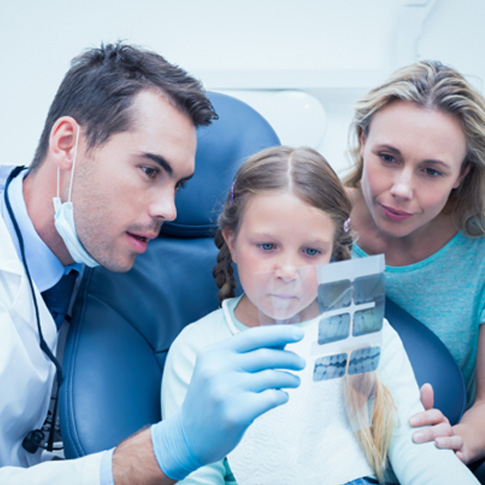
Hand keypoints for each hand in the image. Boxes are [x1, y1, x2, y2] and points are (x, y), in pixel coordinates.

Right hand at [151, 324, 305, 479]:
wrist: (187, 437)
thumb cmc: (209, 399)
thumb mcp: (217, 369)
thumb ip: (244, 355)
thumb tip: (282, 341)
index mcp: (213, 353)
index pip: (252, 336)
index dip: (279, 333)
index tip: (299, 333)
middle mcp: (217, 368)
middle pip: (265, 354)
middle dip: (289, 357)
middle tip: (300, 362)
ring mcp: (225, 390)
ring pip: (271, 376)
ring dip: (289, 377)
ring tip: (294, 380)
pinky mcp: (235, 413)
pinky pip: (271, 397)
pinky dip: (282, 395)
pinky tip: (281, 396)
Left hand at [409, 383, 464, 460]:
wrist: (458, 443)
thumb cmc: (436, 428)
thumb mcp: (428, 416)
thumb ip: (424, 402)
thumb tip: (426, 386)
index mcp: (439, 419)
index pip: (434, 414)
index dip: (423, 417)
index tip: (410, 421)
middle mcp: (448, 429)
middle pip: (442, 428)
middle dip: (429, 432)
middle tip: (415, 437)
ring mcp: (456, 442)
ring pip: (454, 440)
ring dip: (446, 442)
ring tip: (437, 443)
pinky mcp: (462, 455)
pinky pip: (463, 455)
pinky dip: (461, 455)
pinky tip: (457, 456)